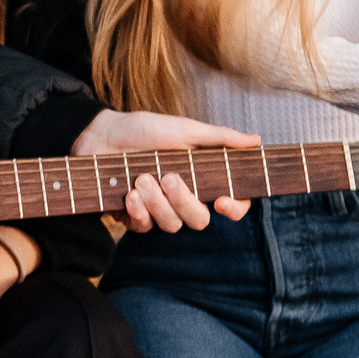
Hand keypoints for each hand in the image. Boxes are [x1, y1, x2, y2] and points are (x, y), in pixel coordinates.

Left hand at [73, 109, 257, 231]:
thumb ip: (219, 138)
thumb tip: (257, 139)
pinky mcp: (134, 217)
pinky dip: (137, 212)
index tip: (222, 200)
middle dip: (184, 201)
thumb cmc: (144, 130)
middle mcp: (184, 198)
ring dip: (157, 203)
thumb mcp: (183, 129)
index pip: (233, 204)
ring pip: (171, 225)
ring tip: (140, 178)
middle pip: (200, 220)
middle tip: (168, 177)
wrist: (101, 134)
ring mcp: (159, 210)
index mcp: (203, 178)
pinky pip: (143, 228)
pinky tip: (128, 194)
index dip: (234, 209)